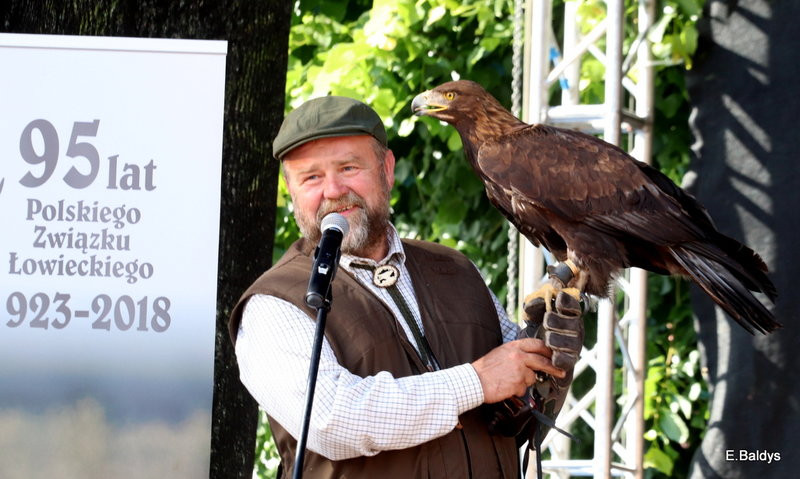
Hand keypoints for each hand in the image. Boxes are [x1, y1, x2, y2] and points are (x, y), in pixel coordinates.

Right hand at [486, 291, 584, 439]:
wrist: (474, 381)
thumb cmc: (485, 369)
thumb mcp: (501, 353)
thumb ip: (516, 353)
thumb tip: (532, 359)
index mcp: (514, 346)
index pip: (537, 345)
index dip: (548, 351)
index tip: (555, 356)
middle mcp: (518, 356)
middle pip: (543, 361)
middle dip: (554, 368)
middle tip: (561, 372)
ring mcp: (519, 369)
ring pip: (532, 377)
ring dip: (524, 382)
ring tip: (508, 381)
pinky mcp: (518, 383)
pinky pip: (523, 389)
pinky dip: (516, 390)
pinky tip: (506, 387)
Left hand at [523, 291, 583, 389]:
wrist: (531, 351)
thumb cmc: (535, 327)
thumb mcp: (533, 314)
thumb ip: (536, 305)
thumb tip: (540, 301)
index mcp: (569, 316)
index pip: (573, 307)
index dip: (568, 303)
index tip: (558, 300)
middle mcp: (575, 331)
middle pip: (574, 325)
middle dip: (560, 323)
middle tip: (547, 323)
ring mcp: (574, 347)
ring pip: (573, 344)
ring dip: (560, 341)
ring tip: (548, 340)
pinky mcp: (569, 362)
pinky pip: (569, 362)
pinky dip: (562, 360)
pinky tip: (554, 359)